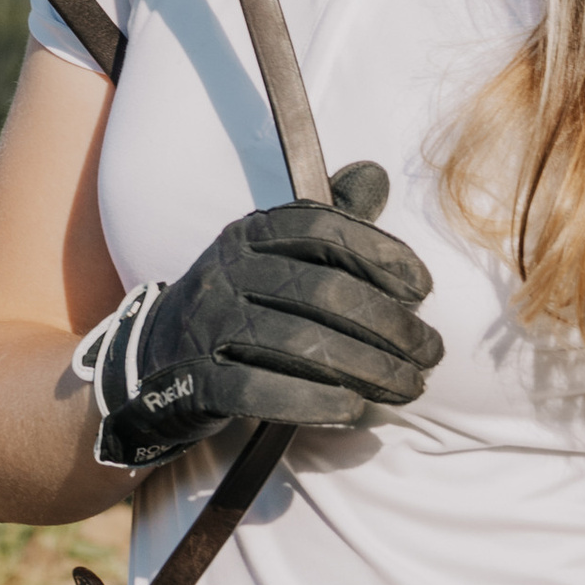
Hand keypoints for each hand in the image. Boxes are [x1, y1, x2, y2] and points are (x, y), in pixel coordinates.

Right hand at [77, 161, 441, 480]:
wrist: (154, 363)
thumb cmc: (239, 305)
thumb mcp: (274, 255)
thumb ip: (329, 220)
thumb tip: (375, 174)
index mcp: (251, 232)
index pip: (323, 228)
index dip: (382, 255)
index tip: (423, 289)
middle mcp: (226, 270)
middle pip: (323, 292)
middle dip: (389, 326)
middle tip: (430, 354)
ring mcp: (206, 324)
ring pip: (299, 344)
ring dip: (367, 370)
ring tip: (408, 388)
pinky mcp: (193, 380)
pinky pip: (258, 391)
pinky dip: (312, 403)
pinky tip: (352, 411)